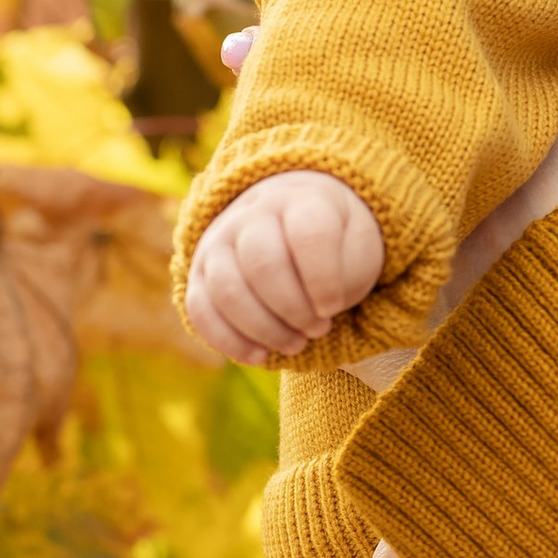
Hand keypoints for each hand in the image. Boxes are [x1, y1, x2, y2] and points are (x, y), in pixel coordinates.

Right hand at [185, 169, 385, 362]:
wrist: (296, 223)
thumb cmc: (335, 242)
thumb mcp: (358, 248)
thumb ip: (349, 271)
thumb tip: (318, 308)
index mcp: (302, 201)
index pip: (309, 234)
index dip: (323, 280)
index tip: (334, 307)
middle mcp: (253, 215)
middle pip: (262, 263)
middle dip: (293, 309)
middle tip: (318, 329)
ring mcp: (220, 241)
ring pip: (227, 289)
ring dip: (264, 329)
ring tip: (295, 344)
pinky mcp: (199, 272)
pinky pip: (200, 309)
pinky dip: (229, 340)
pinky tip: (260, 356)